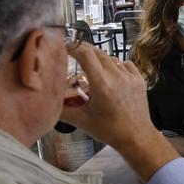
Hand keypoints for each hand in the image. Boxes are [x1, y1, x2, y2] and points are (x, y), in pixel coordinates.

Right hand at [60, 43, 177, 180]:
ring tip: (92, 71)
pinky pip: (125, 64)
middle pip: (97, 52)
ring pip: (111, 58)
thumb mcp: (81, 121)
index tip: (65, 47)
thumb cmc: (110, 130)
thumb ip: (60, 109)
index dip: (73, 46)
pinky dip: (115, 66)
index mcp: (102, 84)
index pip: (85, 53)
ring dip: (99, 60)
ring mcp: (130, 77)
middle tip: (74, 56)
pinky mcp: (139, 80)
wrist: (136, 137)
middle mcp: (117, 77)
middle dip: (83, 51)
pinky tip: (110, 76)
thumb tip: (44, 100)